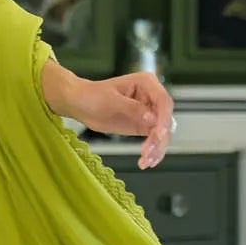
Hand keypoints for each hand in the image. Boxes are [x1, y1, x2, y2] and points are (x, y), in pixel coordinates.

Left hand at [45, 62, 174, 168]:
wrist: (80, 104)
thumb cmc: (92, 95)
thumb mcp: (110, 100)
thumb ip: (132, 108)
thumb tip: (152, 119)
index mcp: (147, 83)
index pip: (163, 101)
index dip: (163, 118)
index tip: (158, 133)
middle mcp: (151, 97)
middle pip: (165, 119)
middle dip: (159, 138)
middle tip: (148, 152)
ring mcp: (149, 112)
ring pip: (162, 132)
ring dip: (157, 148)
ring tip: (146, 161)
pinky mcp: (143, 126)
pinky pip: (154, 140)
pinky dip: (152, 151)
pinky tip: (146, 161)